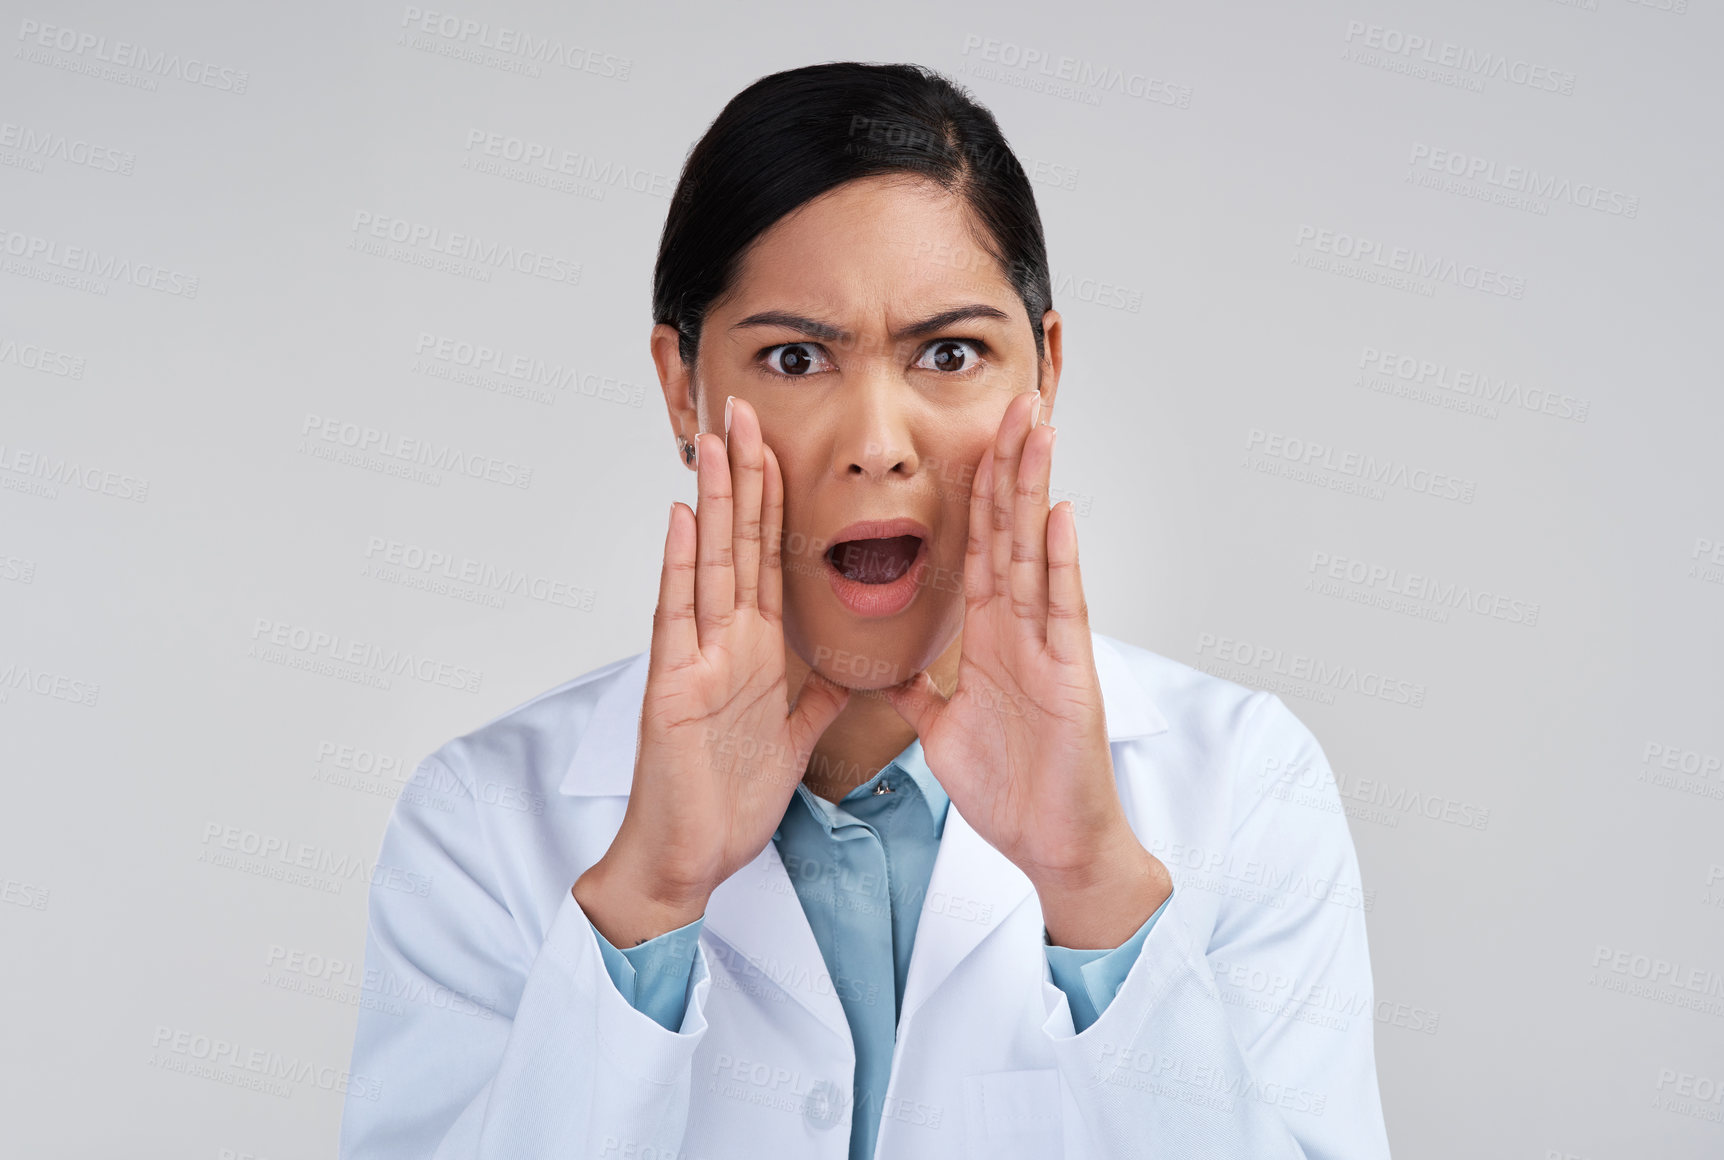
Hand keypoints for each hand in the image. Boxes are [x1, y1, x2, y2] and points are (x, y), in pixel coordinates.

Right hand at [574, 396, 850, 946]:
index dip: (776, 502)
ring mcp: (695, 661)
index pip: (769, 560)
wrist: (688, 857)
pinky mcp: (673, 689)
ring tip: (715, 441)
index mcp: (755, 652)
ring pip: (709, 564)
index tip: (782, 447)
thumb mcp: (793, 736)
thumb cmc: (728, 799)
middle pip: (738, 544)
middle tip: (745, 410)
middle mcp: (723, 643)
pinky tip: (681, 518)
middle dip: (745, 477)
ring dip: (713, 500)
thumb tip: (853, 666)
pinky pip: (678, 619)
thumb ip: (819, 695)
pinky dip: (679, 567)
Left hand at [880, 389, 1168, 947]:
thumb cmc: (1011, 787)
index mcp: (990, 636)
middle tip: (1014, 401)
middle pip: (1012, 531)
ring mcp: (1049, 647)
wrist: (1051, 844)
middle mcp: (1022, 629)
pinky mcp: (1070, 676)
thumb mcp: (943, 727)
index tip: (970, 436)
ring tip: (1037, 430)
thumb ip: (919, 688)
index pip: (979, 546)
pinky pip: (1061, 611)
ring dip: (1036, 490)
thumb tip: (885, 665)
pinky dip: (1060, 561)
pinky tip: (1058, 514)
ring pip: (1039, 553)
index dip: (973, 491)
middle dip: (1010, 466)